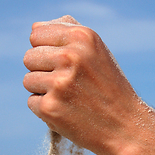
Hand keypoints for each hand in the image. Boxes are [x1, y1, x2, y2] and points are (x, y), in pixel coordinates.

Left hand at [23, 15, 141, 154]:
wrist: (125, 127)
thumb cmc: (109, 89)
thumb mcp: (97, 52)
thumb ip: (69, 33)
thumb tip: (35, 27)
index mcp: (82, 37)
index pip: (36, 34)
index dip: (46, 51)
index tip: (63, 65)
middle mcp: (70, 56)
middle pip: (29, 58)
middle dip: (42, 71)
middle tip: (67, 85)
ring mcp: (59, 83)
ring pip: (28, 80)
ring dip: (42, 91)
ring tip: (68, 99)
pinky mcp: (50, 107)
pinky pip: (31, 102)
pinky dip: (45, 109)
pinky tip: (66, 112)